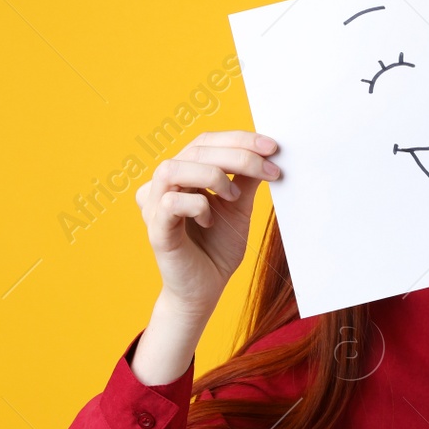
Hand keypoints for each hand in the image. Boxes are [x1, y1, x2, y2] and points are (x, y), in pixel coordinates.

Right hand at [134, 130, 279, 314]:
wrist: (206, 289)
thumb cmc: (218, 246)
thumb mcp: (239, 206)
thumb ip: (246, 179)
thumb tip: (266, 151)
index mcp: (183, 174)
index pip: (205, 141)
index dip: (239, 139)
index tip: (273, 146)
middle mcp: (163, 185)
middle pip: (195, 150)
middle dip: (238, 155)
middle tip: (270, 169)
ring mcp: (155, 207)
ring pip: (173, 169)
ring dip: (212, 175)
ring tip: (235, 196)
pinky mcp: (156, 230)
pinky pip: (170, 203)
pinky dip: (197, 206)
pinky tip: (211, 221)